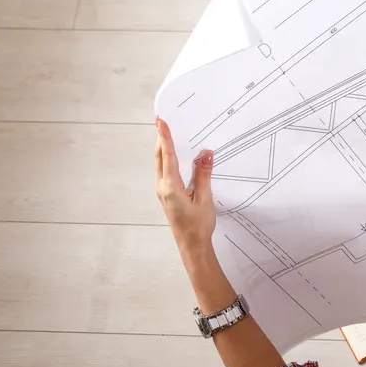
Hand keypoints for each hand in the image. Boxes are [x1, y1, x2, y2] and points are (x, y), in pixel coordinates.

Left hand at [155, 118, 215, 254]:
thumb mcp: (204, 199)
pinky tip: (176, 155)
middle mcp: (162, 186)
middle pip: (160, 157)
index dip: (165, 137)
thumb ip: (203, 175)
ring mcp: (163, 190)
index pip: (167, 156)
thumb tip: (206, 154)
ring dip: (164, 148)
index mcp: (170, 187)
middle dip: (161, 138)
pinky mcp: (167, 194)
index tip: (161, 122)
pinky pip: (166, 171)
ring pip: (161, 163)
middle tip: (162, 121)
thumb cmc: (198, 225)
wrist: (192, 245)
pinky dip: (169, 159)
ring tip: (168, 132)